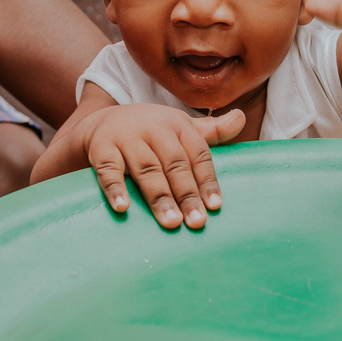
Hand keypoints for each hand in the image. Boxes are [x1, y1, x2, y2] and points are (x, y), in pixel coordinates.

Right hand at [79, 104, 244, 228]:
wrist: (100, 122)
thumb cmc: (150, 133)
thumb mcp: (179, 128)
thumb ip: (212, 131)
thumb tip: (241, 118)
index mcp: (177, 124)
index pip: (198, 153)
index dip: (207, 180)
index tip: (214, 206)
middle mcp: (153, 127)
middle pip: (174, 163)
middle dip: (186, 193)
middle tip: (196, 222)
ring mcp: (126, 136)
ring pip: (146, 168)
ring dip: (159, 196)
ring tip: (171, 222)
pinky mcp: (101, 146)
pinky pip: (108, 169)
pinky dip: (114, 187)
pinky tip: (123, 207)